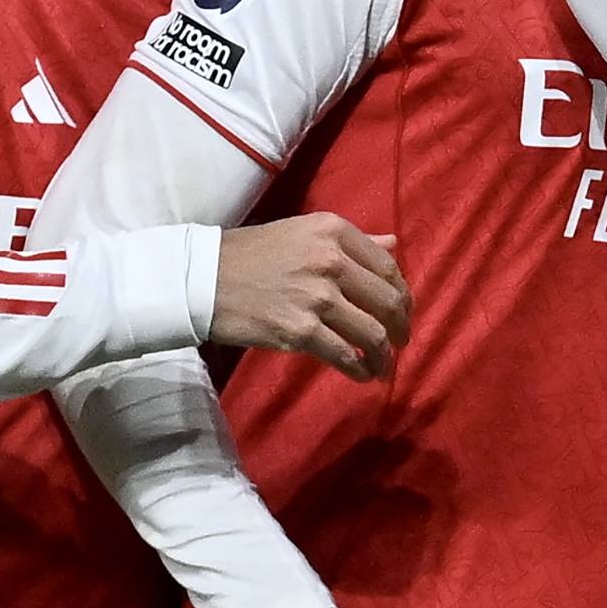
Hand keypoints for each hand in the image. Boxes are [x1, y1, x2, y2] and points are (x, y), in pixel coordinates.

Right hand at [213, 213, 412, 381]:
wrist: (204, 279)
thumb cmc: (254, 254)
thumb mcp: (305, 233)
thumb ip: (353, 241)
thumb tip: (393, 244)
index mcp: (334, 232)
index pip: (388, 267)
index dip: (402, 294)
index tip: (402, 311)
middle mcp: (331, 261)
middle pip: (388, 301)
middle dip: (401, 327)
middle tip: (400, 340)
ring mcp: (317, 298)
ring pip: (373, 333)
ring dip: (384, 355)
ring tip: (382, 365)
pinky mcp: (300, 331)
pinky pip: (345, 356)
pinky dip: (360, 370)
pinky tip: (361, 375)